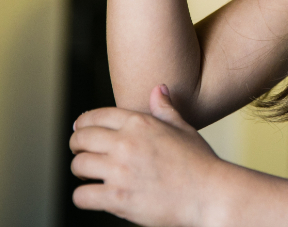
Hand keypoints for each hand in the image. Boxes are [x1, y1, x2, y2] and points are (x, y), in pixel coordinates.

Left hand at [70, 85, 221, 226]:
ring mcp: (121, 171)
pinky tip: (93, 196)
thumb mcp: (184, 129)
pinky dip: (84, 197)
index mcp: (140, 123)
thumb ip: (165, 109)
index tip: (80, 131)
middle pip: (81, 139)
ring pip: (78, 166)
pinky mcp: (118, 198)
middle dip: (77, 146)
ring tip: (88, 176)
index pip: (96, 116)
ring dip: (80, 172)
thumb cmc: (200, 162)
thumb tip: (158, 88)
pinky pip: (82, 196)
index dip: (83, 123)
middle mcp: (126, 143)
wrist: (211, 194)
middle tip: (81, 154)